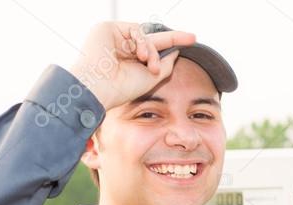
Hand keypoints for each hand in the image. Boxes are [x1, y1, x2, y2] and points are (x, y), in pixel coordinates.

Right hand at [68, 22, 196, 110]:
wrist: (99, 87)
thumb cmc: (122, 88)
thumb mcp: (152, 77)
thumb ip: (165, 64)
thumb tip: (177, 50)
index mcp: (131, 62)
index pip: (154, 50)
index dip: (172, 44)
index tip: (191, 41)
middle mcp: (123, 49)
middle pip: (152, 40)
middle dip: (172, 39)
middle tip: (193, 38)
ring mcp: (116, 38)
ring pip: (145, 37)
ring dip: (152, 51)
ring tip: (149, 66)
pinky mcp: (109, 29)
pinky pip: (136, 30)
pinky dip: (143, 42)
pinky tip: (141, 56)